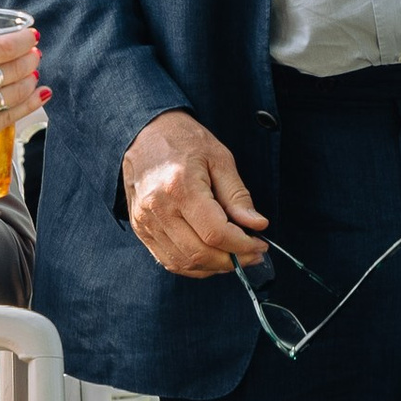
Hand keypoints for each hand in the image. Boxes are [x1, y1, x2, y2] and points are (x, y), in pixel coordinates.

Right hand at [122, 109, 268, 277]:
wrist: (143, 133)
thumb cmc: (184, 140)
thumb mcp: (219, 158)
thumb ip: (237, 195)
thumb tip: (257, 225)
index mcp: (180, 187)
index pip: (215, 233)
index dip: (242, 245)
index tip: (260, 245)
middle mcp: (158, 209)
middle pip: (199, 253)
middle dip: (232, 260)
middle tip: (253, 255)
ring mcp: (145, 222)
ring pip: (183, 263)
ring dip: (213, 267)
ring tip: (234, 256)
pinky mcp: (140, 229)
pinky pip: (168, 260)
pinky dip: (193, 266)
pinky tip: (212, 256)